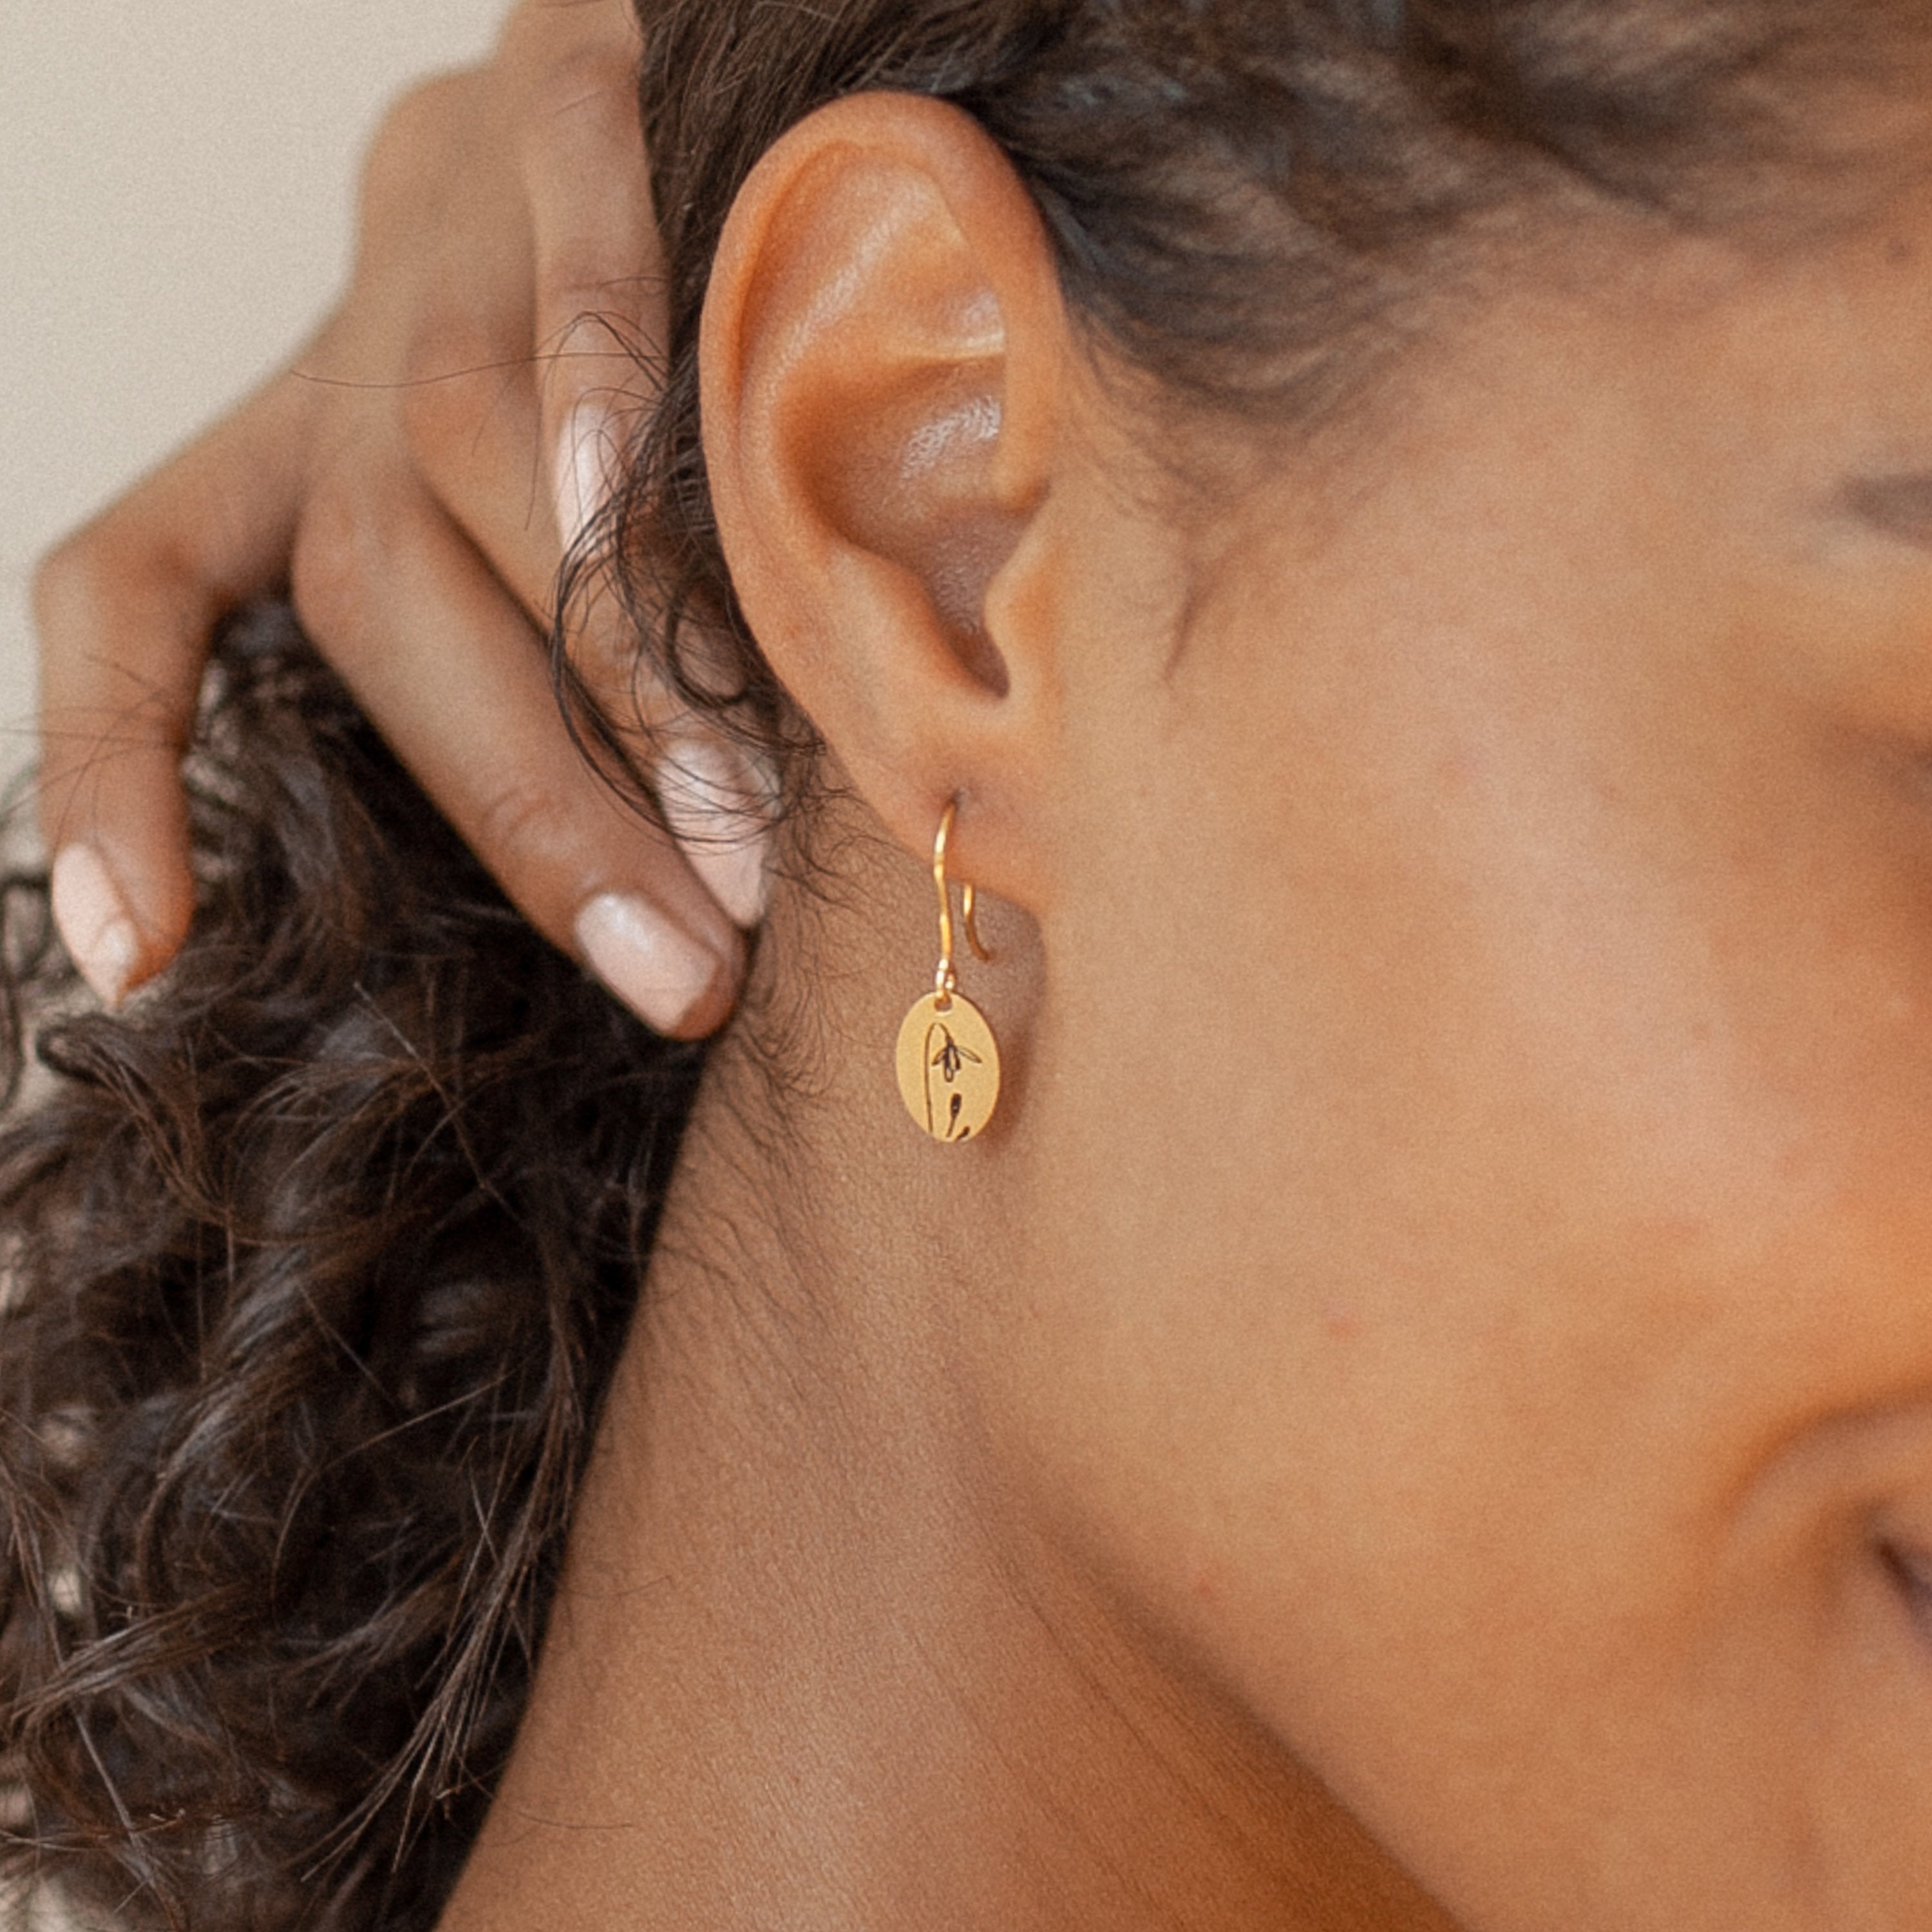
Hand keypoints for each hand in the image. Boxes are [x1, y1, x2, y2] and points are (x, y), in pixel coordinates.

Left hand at [32, 0, 767, 1038]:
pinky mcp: (570, 81)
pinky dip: (597, 385)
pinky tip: (633, 518)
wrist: (755, 36)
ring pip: (459, 454)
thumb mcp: (588, 498)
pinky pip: (572, 237)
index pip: (141, 582)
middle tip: (676, 972)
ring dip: (610, 680)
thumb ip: (597, 642)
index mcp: (317, 428)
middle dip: (530, 812)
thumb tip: (711, 860)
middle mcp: (358, 333)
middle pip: (369, 586)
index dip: (108, 764)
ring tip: (742, 837)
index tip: (136, 955)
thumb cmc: (692, 337)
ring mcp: (454, 210)